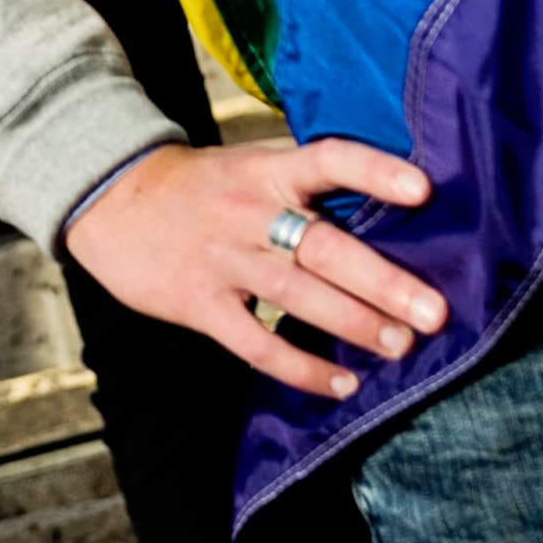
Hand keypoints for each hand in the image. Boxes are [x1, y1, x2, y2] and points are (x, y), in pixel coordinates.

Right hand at [63, 137, 441, 400]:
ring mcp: (222, 258)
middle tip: (434, 311)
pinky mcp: (199, 302)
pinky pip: (257, 342)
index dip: (374, 172)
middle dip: (382, 281)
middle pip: (323, 245)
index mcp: (265, 169)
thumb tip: (384, 214)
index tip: (423, 189)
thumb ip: (301, 185)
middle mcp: (248, 211)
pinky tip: (342, 383)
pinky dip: (301, 366)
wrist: (108, 196)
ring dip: (352, 323)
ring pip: (296, 294)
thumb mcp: (246, 164)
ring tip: (400, 345)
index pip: (327, 160)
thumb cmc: (198, 186)